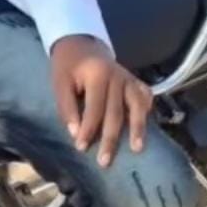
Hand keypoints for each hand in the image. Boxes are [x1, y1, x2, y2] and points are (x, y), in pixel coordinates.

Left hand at [51, 35, 152, 167]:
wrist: (82, 45)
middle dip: (110, 138)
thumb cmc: (68, 67)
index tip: (81, 148)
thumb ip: (67, 107)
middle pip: (116, 112)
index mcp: (97, 74)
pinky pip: (145, 98)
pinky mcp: (136, 81)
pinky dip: (146, 112)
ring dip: (137, 128)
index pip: (95, 107)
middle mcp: (118, 76)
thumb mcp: (60, 82)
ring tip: (136, 149)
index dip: (88, 129)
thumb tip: (76, 133)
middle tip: (105, 161)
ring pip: (137, 106)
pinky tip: (145, 129)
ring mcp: (130, 78)